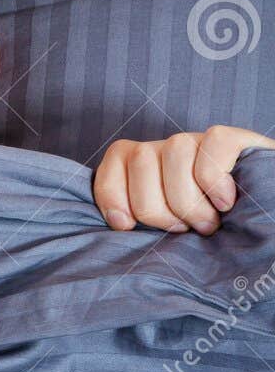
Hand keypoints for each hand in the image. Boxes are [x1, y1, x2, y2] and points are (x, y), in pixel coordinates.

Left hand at [94, 125, 274, 234]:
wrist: (261, 218)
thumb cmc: (212, 231)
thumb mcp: (168, 229)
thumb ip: (140, 220)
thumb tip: (117, 223)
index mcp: (147, 166)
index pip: (115, 159)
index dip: (112, 193)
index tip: (125, 226)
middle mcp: (170, 148)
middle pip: (141, 160)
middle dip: (156, 207)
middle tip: (183, 230)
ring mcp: (201, 141)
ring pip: (175, 150)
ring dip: (188, 199)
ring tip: (207, 224)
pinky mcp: (235, 140)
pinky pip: (214, 144)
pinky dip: (214, 179)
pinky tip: (225, 203)